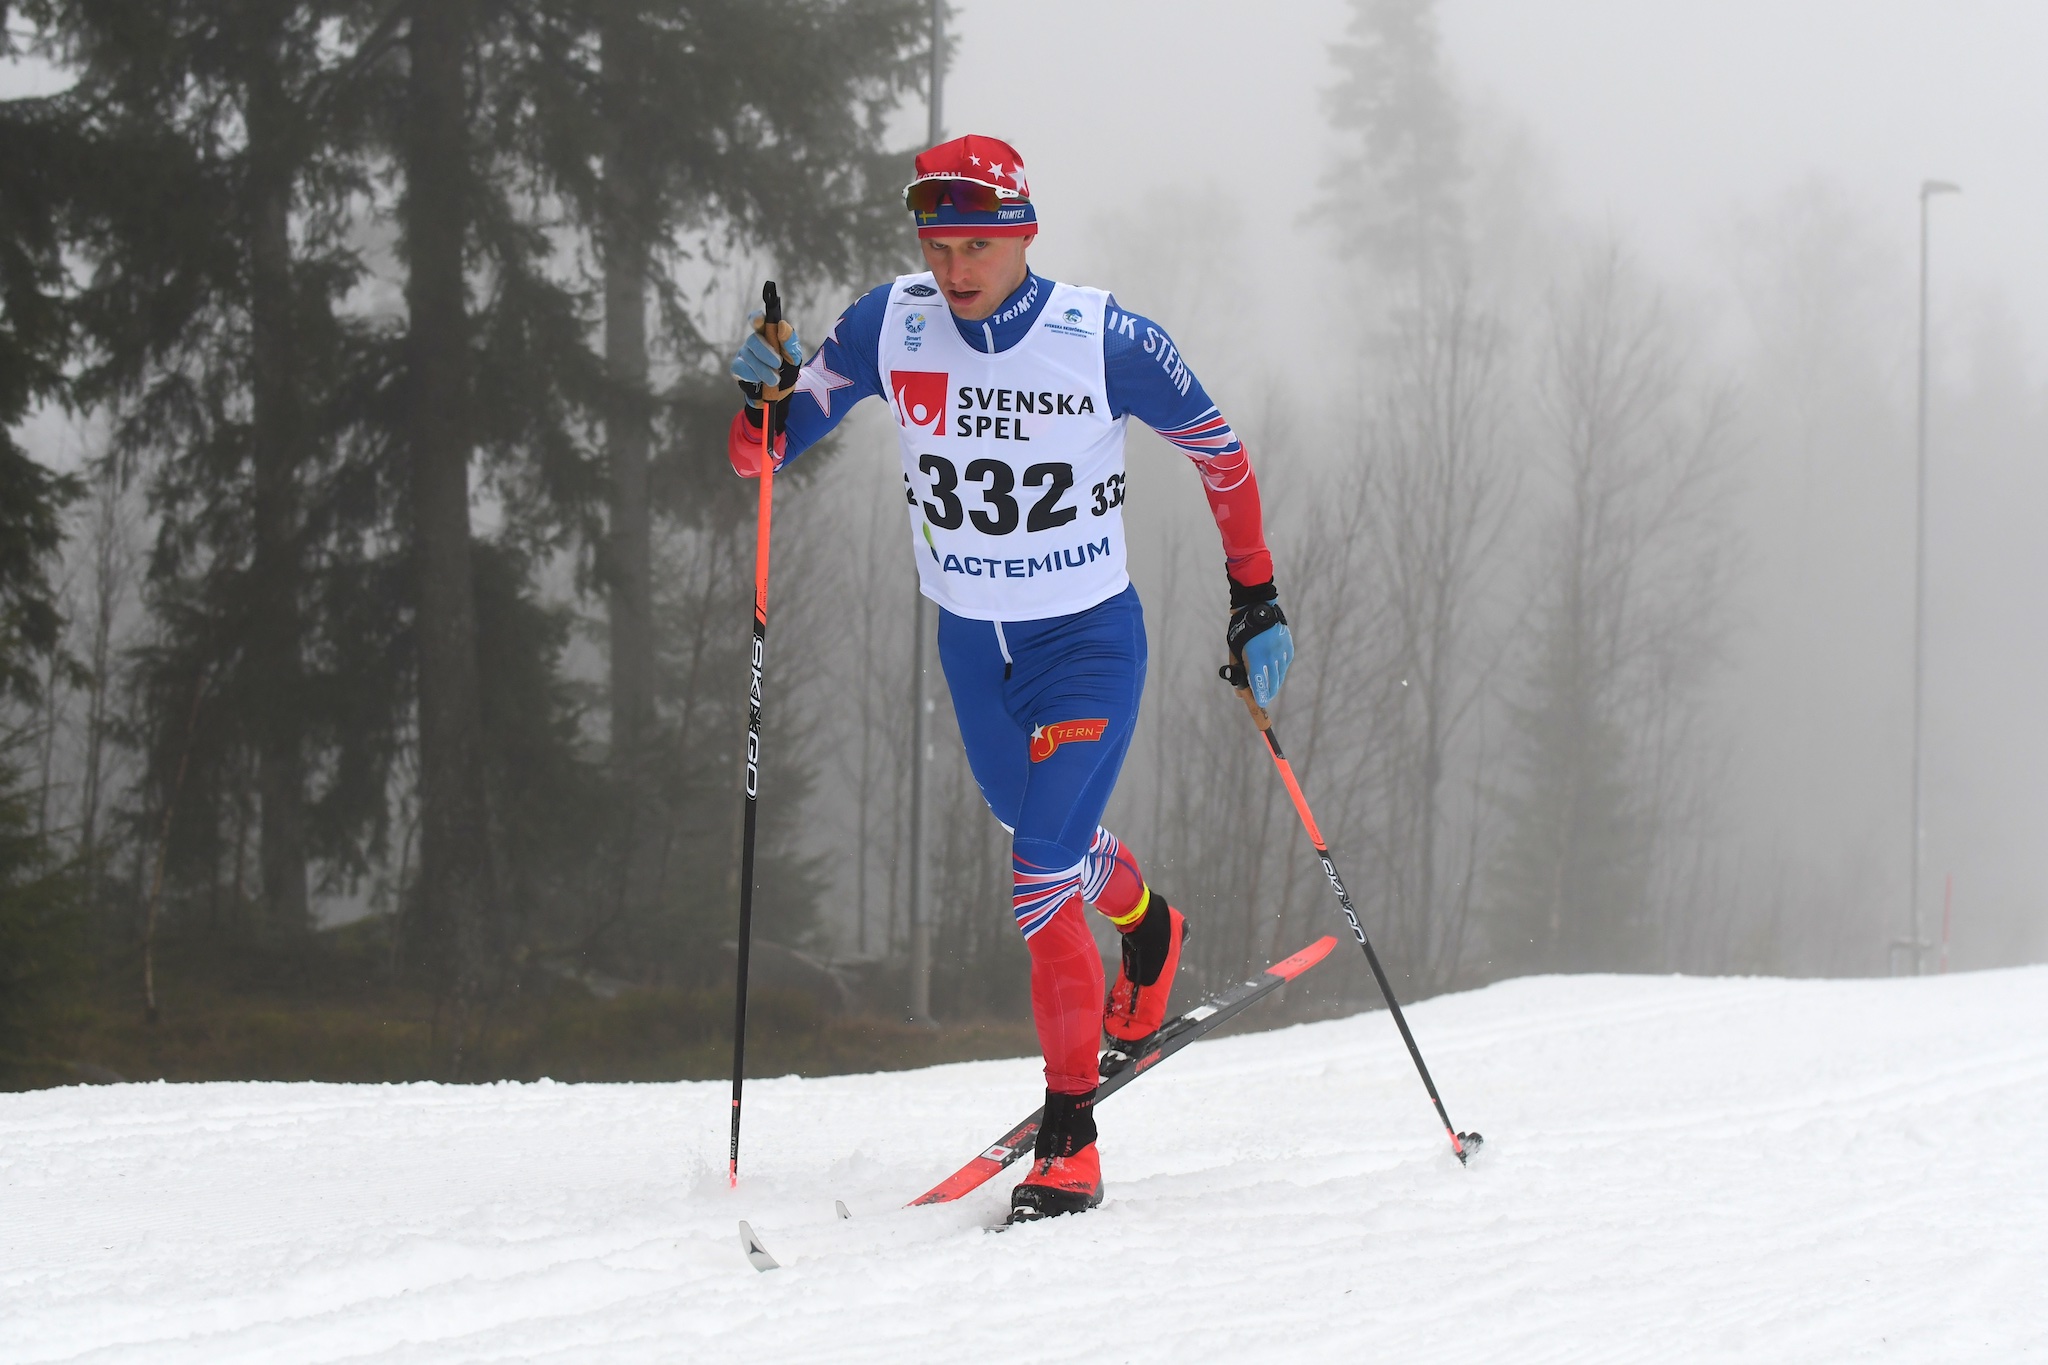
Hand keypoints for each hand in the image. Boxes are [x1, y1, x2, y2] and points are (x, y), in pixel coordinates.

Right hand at [731, 312, 801, 404]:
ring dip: (763, 369)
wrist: (780, 396)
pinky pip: (740, 367)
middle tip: (778, 364)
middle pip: (753, 340)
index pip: (758, 320)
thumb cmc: (786, 372)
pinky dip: (752, 375)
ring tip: (775, 380)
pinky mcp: (738, 368)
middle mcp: (754, 342)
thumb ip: (790, 343)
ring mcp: (744, 354)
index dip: (757, 318)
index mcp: (768, 335)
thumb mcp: (794, 359)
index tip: (759, 320)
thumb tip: (782, 325)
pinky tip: (759, 381)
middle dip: (766, 352)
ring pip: (748, 356)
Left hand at [1225, 581, 1292, 708]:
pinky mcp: (1288, 646)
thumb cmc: (1241, 632)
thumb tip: (1239, 693)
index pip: (1260, 683)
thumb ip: (1239, 671)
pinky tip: (1277, 672)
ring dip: (1276, 682)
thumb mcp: (1235, 652)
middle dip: (1269, 692)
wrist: (1256, 608)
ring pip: (1281, 673)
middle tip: (1266, 698)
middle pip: (1273, 682)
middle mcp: (1271, 656)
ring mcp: (1281, 650)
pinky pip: (1285, 663)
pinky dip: (1280, 669)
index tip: (1261, 703)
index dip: (1261, 696)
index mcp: (1256, 657)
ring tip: (1272, 688)